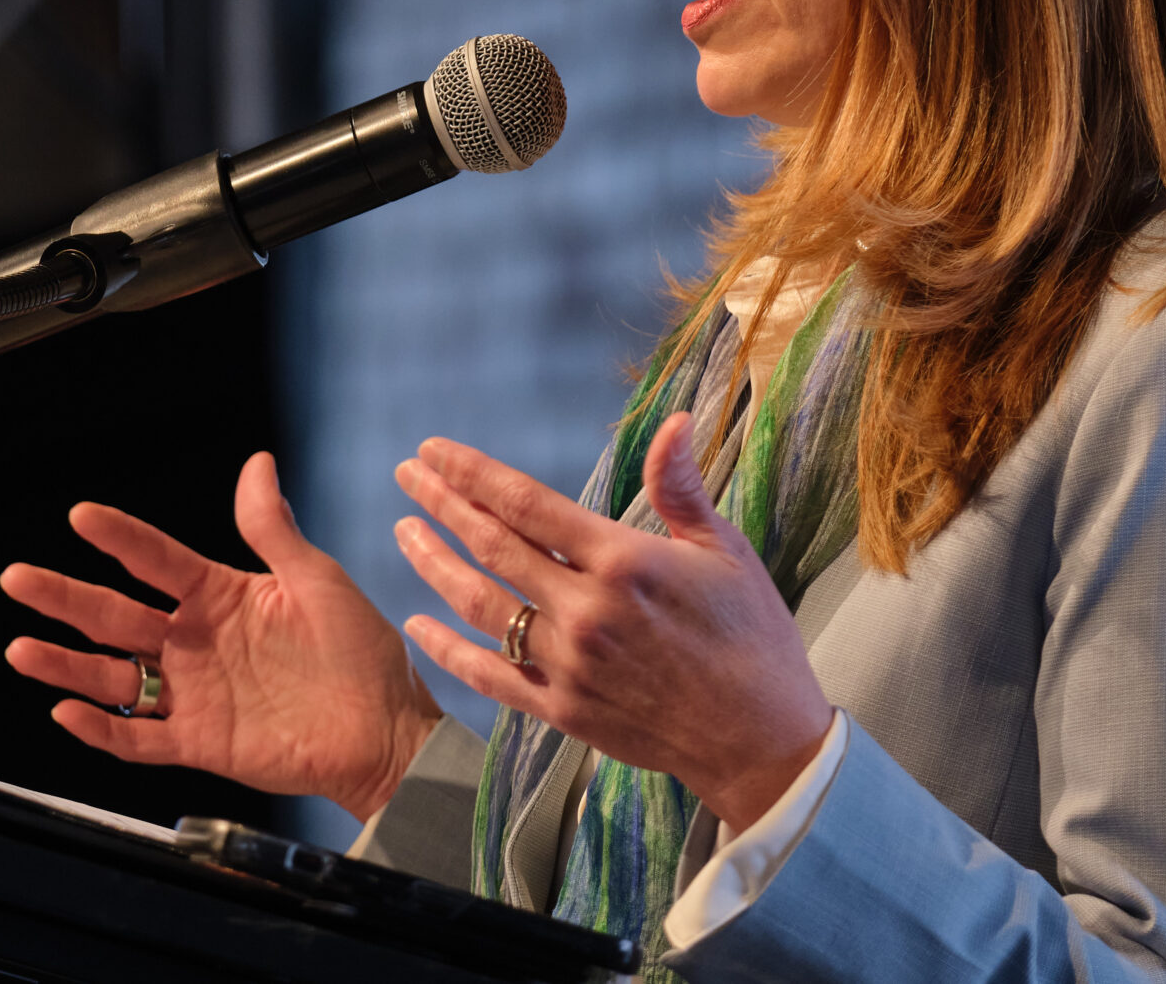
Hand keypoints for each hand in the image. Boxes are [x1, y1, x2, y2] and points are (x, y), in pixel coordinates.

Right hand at [2, 451, 443, 820]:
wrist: (385, 730)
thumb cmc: (360, 651)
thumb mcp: (317, 579)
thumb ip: (274, 530)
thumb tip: (257, 463)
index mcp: (220, 595)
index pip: (157, 559)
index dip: (119, 537)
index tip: (81, 515)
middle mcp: (195, 641)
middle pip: (116, 615)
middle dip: (64, 596)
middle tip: (17, 577)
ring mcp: (193, 693)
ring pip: (113, 677)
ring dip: (65, 663)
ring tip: (21, 648)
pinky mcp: (200, 741)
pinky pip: (140, 738)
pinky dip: (102, 730)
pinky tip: (67, 712)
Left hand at [391, 412, 832, 831]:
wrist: (762, 743)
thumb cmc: (752, 638)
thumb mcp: (725, 552)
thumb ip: (680, 488)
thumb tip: (670, 421)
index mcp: (624, 562)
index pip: (527, 504)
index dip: (473, 473)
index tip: (434, 449)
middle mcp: (587, 611)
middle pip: (492, 546)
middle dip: (442, 504)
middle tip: (406, 473)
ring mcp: (569, 665)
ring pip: (479, 605)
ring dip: (434, 564)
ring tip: (403, 531)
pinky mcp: (562, 711)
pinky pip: (489, 676)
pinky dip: (446, 650)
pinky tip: (416, 624)